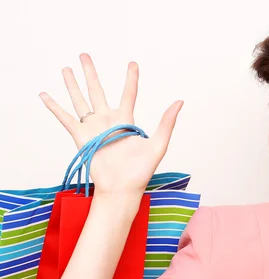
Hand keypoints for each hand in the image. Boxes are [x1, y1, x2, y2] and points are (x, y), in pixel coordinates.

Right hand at [40, 53, 183, 196]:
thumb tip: (180, 101)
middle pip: (97, 90)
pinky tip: (44, 94)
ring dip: (72, 84)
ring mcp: (93, 128)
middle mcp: (108, 121)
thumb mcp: (158, 145)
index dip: (131, 78)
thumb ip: (166, 122)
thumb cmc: (141, 171)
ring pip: (80, 100)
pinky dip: (54, 106)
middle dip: (90, 73)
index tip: (132, 63)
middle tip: (84, 55)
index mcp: (126, 121)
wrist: (121, 189)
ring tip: (67, 68)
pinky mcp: (80, 137)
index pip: (129, 93)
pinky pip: (65, 118)